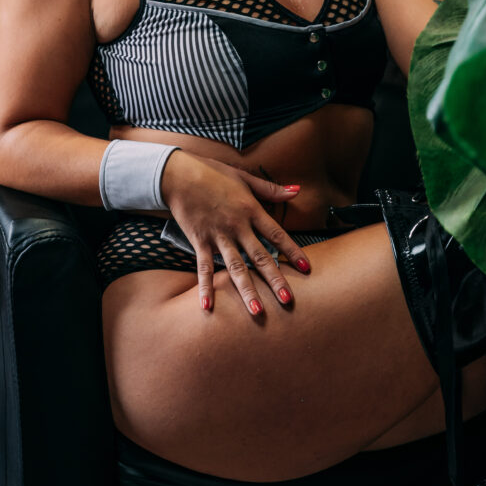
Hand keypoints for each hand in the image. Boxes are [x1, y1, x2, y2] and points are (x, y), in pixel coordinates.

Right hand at [161, 151, 310, 315]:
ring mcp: (218, 236)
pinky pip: (204, 268)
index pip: (277, 234)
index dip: (293, 252)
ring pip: (236, 267)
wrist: (179, 174)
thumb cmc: (213, 173)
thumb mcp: (244, 178)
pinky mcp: (199, 241)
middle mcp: (237, 226)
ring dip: (247, 290)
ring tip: (257, 312)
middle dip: (275, 280)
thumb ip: (271, 189)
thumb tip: (297, 190)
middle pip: (260, 257)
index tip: (306, 269)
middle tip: (288, 301)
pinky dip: (206, 287)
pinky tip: (208, 306)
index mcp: (251, 210)